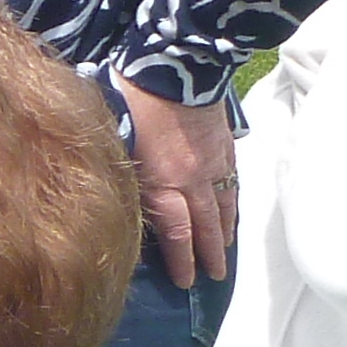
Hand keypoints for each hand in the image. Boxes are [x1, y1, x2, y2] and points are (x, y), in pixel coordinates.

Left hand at [118, 80, 241, 289]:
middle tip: (215, 279)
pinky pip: (233, 181)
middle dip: (210, 255)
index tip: (185, 283)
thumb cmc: (134, 99)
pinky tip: (232, 209)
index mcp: (164, 183)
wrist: (179, 63)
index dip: (182, 261)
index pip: (177, 233)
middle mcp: (194, 179)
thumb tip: (113, 207)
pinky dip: (233, 201)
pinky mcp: (225, 144)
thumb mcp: (114, 142)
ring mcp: (214, 162)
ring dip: (224, 231)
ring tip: (224, 251)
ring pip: (224, 205)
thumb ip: (120, 179)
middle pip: (205, 225)